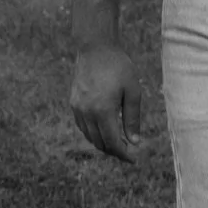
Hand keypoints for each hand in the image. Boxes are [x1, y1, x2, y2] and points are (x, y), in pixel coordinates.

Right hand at [70, 40, 145, 163]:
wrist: (95, 47)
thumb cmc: (119, 67)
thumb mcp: (132, 91)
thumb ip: (132, 118)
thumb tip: (134, 142)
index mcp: (103, 111)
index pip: (112, 143)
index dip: (123, 154)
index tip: (133, 159)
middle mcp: (87, 113)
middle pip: (100, 143)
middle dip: (114, 151)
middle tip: (129, 151)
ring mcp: (78, 109)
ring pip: (90, 137)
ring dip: (103, 143)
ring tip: (119, 141)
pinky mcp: (73, 103)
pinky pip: (83, 126)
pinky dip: (93, 133)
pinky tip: (105, 129)